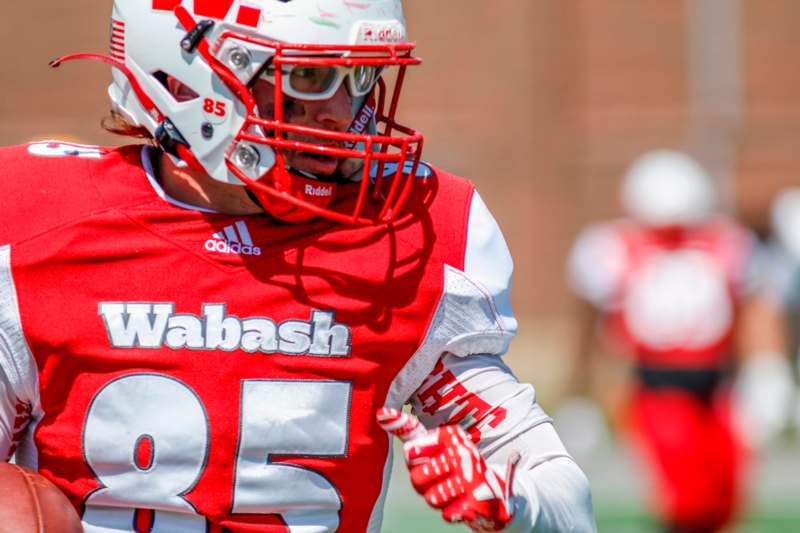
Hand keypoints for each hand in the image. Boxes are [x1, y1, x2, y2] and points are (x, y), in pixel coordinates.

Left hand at [376, 407, 517, 531]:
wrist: (494, 492)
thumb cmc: (454, 466)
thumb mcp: (436, 445)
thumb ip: (410, 431)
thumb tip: (380, 413)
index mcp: (449, 435)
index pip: (410, 451)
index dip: (415, 462)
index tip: (430, 459)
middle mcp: (461, 452)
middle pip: (417, 478)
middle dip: (424, 485)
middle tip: (440, 479)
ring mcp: (470, 477)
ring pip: (431, 498)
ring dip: (438, 499)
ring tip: (453, 490)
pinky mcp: (477, 501)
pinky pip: (447, 514)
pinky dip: (452, 513)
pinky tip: (463, 504)